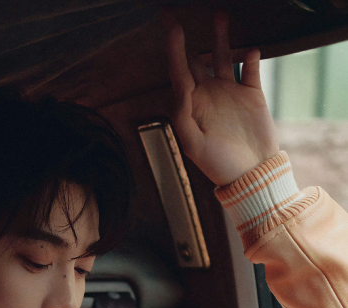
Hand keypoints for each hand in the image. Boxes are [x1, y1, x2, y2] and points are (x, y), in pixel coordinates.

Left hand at [166, 8, 279, 185]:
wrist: (252, 174)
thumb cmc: (218, 165)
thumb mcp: (194, 145)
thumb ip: (183, 116)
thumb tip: (180, 88)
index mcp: (191, 106)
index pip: (179, 72)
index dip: (174, 49)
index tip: (172, 27)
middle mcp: (208, 95)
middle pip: (196, 59)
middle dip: (187, 38)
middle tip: (175, 14)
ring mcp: (230, 92)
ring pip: (223, 56)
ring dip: (221, 37)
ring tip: (219, 15)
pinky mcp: (252, 93)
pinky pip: (250, 68)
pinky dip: (250, 58)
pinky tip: (250, 51)